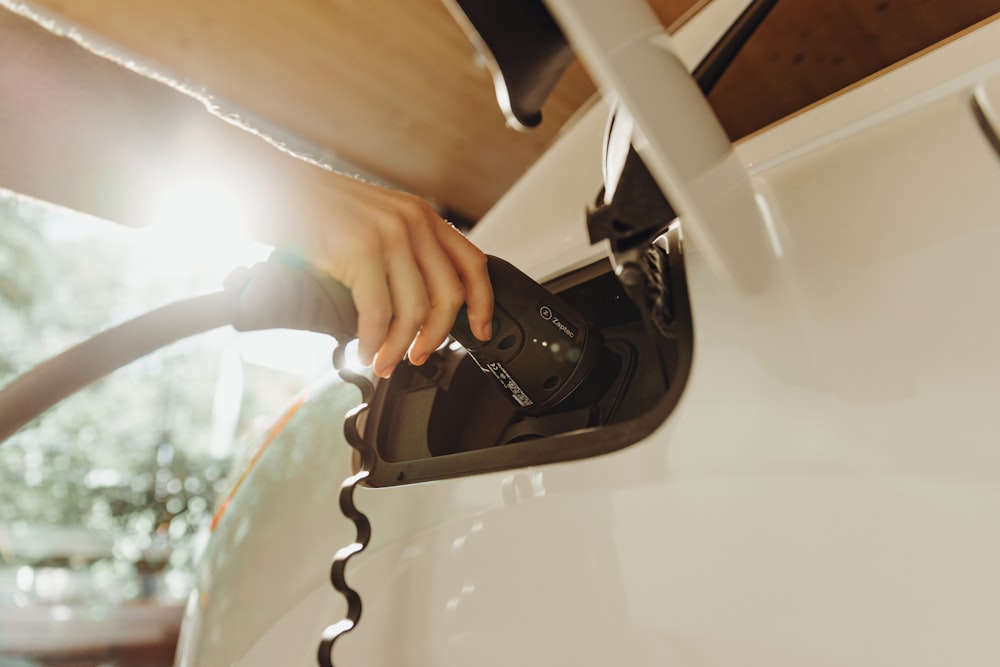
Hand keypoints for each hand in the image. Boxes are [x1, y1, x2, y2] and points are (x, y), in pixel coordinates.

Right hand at [297, 171, 493, 377]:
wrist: (270, 185)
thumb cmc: (314, 208)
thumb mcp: (375, 220)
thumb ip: (403, 251)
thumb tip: (418, 305)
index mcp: (422, 216)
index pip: (472, 263)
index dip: (482, 303)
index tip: (480, 330)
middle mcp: (412, 223)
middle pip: (448, 295)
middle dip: (436, 336)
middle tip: (418, 355)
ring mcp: (388, 235)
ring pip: (414, 310)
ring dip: (399, 347)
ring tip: (384, 361)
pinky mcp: (360, 251)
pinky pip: (378, 313)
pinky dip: (373, 342)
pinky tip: (365, 351)